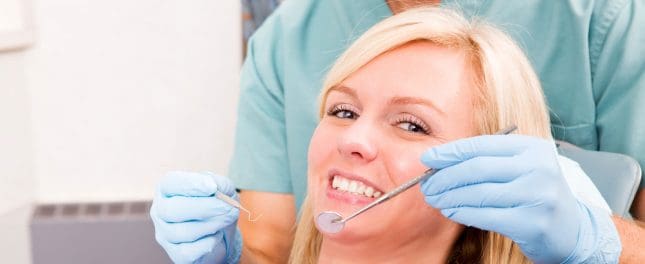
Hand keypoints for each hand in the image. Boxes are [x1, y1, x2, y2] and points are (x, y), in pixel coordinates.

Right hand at [150, 171, 240, 263]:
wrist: (222, 233)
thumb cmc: (217, 205)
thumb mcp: (224, 189)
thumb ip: (220, 184)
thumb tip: (215, 187)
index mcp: (168, 189)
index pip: (170, 183)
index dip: (191, 184)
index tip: (213, 188)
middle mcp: (160, 210)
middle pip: (171, 210)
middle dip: (204, 208)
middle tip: (227, 208)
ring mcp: (165, 234)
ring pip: (180, 232)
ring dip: (210, 225)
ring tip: (226, 220)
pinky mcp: (176, 254)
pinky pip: (188, 252)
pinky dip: (208, 244)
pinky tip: (216, 236)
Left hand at [420, 135, 619, 262]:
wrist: (572, 229)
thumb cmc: (535, 194)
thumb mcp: (520, 167)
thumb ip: (487, 160)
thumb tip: (439, 162)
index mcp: (533, 147)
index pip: (482, 145)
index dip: (450, 152)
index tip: (428, 158)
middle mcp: (538, 168)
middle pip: (477, 168)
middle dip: (444, 177)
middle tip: (426, 185)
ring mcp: (537, 196)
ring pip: (478, 193)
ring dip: (449, 196)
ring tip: (435, 199)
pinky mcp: (531, 224)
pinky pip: (485, 215)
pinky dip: (461, 213)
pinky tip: (450, 211)